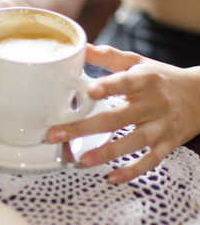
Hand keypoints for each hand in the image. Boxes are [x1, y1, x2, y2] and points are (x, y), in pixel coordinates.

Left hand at [46, 44, 199, 183]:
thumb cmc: (161, 78)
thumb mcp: (138, 63)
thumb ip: (110, 57)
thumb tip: (81, 47)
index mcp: (145, 80)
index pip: (126, 82)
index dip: (109, 86)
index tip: (89, 91)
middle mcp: (153, 104)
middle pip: (118, 117)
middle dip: (85, 128)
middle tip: (56, 134)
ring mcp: (160, 126)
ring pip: (133, 142)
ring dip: (107, 152)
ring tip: (81, 161)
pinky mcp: (167, 144)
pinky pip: (150, 161)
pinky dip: (132, 171)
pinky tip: (112, 178)